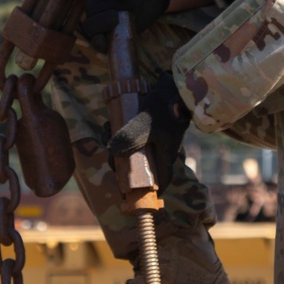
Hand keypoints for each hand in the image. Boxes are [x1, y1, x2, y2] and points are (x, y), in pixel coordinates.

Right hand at [81, 0, 172, 50]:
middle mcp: (94, 1)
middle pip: (92, 7)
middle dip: (110, 6)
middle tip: (129, 1)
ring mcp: (99, 18)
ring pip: (90, 25)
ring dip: (103, 23)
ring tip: (118, 18)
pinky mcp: (106, 33)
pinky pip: (95, 41)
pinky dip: (98, 43)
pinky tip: (105, 43)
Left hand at [107, 72, 189, 189]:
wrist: (176, 85)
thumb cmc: (164, 108)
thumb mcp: (145, 125)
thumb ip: (129, 138)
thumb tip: (111, 151)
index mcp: (165, 156)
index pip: (160, 182)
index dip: (148, 193)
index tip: (130, 198)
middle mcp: (163, 150)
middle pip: (141, 165)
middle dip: (120, 161)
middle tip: (108, 153)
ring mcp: (159, 138)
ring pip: (135, 148)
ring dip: (118, 143)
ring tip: (107, 130)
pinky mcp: (154, 125)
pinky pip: (135, 134)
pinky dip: (122, 131)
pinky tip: (112, 121)